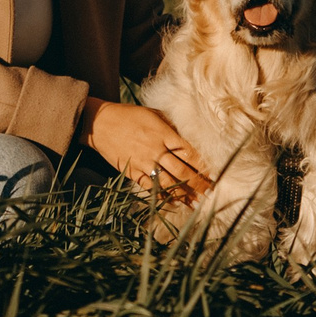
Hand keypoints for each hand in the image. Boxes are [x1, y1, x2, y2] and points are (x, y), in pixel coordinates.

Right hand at [87, 102, 210, 202]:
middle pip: (182, 171)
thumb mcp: (154, 114)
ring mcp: (143, 163)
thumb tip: (189, 137)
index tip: (215, 174)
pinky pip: (149, 187)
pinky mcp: (132, 172)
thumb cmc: (130, 116)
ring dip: (184, 194)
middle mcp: (155, 150)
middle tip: (211, 192)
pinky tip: (173, 202)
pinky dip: (162, 196)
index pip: (189, 152)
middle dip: (198, 184)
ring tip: (196, 202)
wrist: (100, 123)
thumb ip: (172, 127)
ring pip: (168, 183)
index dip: (203, 165)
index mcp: (164, 134)